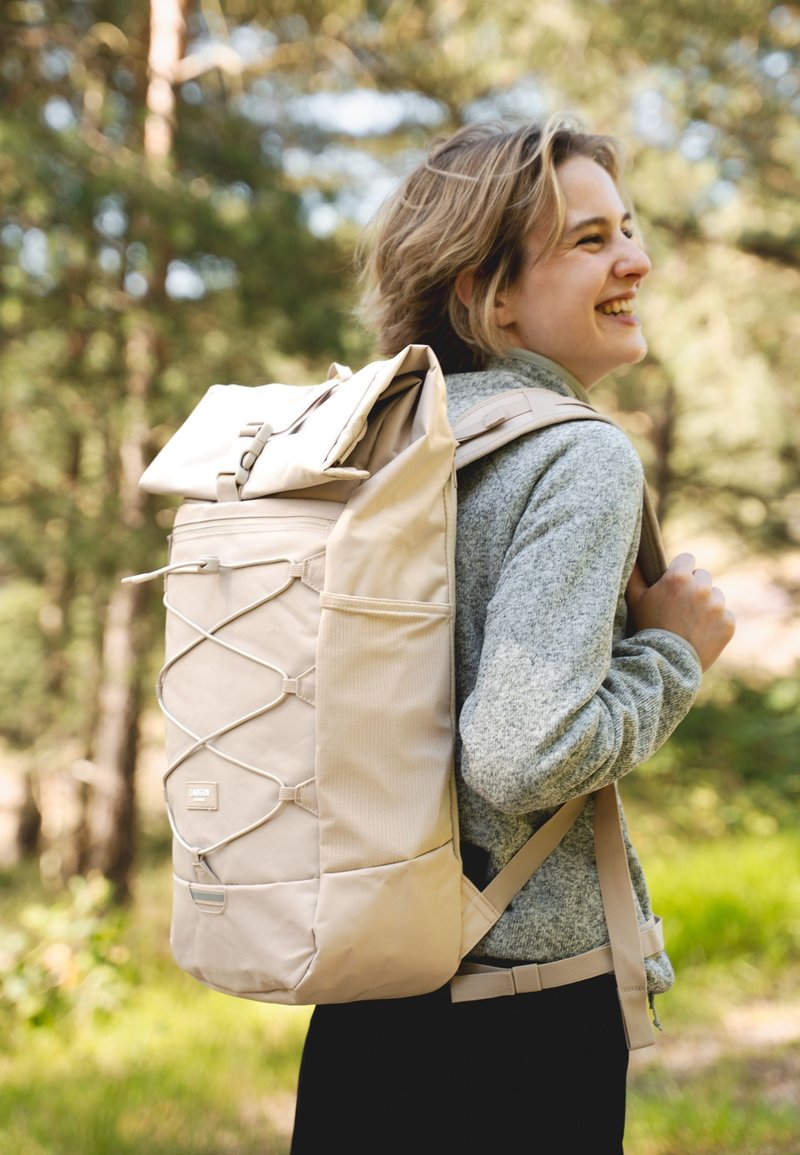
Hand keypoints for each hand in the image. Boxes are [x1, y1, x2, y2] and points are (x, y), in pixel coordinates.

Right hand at [626, 552, 735, 671]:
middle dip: (694, 587)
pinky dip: (715, 623)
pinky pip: (724, 615)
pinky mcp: (728, 622)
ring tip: (690, 622)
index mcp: (678, 577)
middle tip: (681, 606)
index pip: (687, 559)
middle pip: (702, 576)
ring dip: (706, 604)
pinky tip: (700, 633)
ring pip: (715, 595)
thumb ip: (635, 573)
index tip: (675, 583)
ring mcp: (717, 605)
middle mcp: (701, 587)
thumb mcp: (635, 599)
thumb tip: (633, 555)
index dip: (680, 570)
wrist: (666, 662)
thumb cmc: (647, 627)